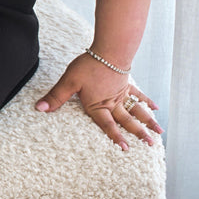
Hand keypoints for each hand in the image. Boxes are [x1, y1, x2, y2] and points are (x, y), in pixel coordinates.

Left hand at [34, 53, 161, 149]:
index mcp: (99, 105)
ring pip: (137, 110)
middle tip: (151, 145)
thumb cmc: (89, 65)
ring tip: (159, 132)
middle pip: (127, 121)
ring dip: (148, 121)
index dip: (115, 137)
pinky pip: (139, 95)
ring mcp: (122, 93)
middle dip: (138, 134)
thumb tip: (39, 109)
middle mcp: (113, 102)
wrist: (110, 49)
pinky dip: (147, 101)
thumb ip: (56, 96)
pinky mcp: (127, 83)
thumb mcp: (69, 81)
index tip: (126, 149)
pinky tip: (156, 108)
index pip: (107, 125)